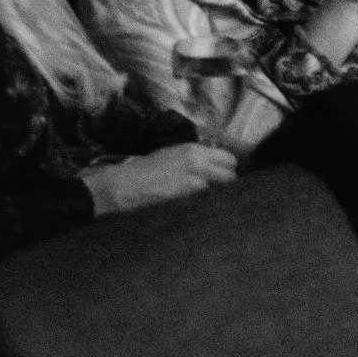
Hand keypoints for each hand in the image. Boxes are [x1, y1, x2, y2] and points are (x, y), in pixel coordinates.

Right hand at [80, 142, 237, 214]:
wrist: (126, 184)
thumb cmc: (144, 168)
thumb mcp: (170, 154)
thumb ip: (193, 158)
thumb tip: (212, 165)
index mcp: (193, 150)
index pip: (229, 159)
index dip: (227, 167)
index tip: (222, 174)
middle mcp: (199, 163)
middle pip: (231, 175)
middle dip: (227, 182)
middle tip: (218, 188)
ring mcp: (196, 183)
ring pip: (223, 190)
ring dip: (219, 194)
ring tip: (209, 199)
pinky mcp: (191, 199)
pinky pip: (209, 201)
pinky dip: (208, 204)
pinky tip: (200, 206)